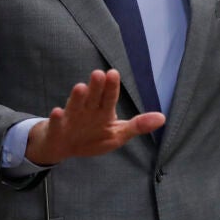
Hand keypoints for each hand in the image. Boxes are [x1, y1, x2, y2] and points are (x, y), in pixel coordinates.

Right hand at [24, 69, 164, 165]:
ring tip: (80, 87)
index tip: (113, 73)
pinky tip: (57, 112)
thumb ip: (138, 125)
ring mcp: (72, 118)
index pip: (109, 96)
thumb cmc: (93, 136)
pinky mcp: (58, 129)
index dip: (111, 86)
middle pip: (93, 97)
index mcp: (103, 109)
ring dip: (77, 97)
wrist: (63, 146)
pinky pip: (57, 123)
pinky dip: (57, 119)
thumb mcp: (118, 134)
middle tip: (99, 74)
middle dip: (96, 87)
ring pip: (75, 106)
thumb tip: (163, 118)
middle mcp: (87, 109)